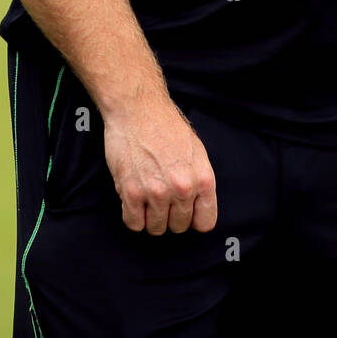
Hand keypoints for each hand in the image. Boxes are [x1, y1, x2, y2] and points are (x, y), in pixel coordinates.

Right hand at [103, 95, 217, 235]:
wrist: (138, 108)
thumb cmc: (166, 126)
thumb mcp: (197, 151)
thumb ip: (199, 181)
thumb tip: (197, 207)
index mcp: (203, 179)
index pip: (205, 222)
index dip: (194, 219)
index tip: (186, 213)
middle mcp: (182, 189)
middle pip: (179, 227)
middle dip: (171, 216)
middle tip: (163, 198)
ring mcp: (156, 193)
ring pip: (156, 228)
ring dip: (151, 217)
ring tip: (148, 197)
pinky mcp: (131, 192)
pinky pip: (133, 223)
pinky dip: (133, 216)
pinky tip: (134, 200)